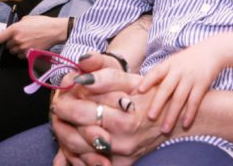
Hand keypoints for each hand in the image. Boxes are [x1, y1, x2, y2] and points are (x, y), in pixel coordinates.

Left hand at [0, 15, 64, 55]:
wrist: (56, 31)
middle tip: (19, 38)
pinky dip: (22, 53)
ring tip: (25, 43)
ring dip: (17, 48)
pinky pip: (20, 56)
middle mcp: (17, 39)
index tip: (3, 38)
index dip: (0, 38)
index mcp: (15, 29)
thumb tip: (13, 28)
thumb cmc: (43, 23)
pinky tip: (29, 47)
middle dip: (11, 42)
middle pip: (6, 46)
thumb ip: (18, 24)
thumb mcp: (28, 18)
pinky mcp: (29, 54)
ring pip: (13, 52)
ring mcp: (23, 48)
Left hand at [51, 65, 167, 164]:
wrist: (173, 116)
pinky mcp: (120, 164)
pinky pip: (89, 163)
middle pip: (74, 136)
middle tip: (59, 105)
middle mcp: (122, 142)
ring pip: (78, 152)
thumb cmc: (151, 94)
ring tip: (65, 119)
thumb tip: (79, 77)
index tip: (62, 92)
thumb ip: (106, 76)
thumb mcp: (132, 80)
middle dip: (61, 119)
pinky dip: (76, 153)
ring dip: (64, 134)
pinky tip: (76, 136)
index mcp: (125, 119)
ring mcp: (120, 157)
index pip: (80, 112)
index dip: (65, 101)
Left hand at [137, 41, 221, 131]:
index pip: (156, 72)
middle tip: (150, 117)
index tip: (139, 91)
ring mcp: (191, 78)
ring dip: (172, 115)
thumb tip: (138, 89)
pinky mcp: (202, 84)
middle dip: (158, 103)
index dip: (147, 81)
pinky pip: (194, 101)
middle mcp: (179, 70)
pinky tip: (184, 124)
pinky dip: (190, 113)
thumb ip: (159, 73)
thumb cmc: (188, 59)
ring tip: (165, 129)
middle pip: (166, 88)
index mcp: (169, 64)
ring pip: (180, 98)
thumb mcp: (173, 61)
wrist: (212, 51)